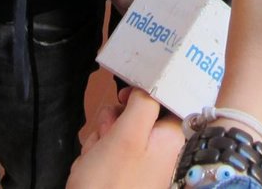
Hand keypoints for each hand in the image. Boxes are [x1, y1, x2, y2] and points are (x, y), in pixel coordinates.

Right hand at [68, 88, 183, 188]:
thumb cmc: (110, 184)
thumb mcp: (128, 135)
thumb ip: (144, 103)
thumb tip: (150, 84)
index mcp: (170, 137)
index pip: (163, 98)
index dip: (140, 93)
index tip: (123, 98)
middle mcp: (161, 150)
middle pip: (135, 115)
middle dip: (112, 122)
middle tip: (106, 135)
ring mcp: (141, 164)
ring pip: (117, 133)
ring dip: (100, 140)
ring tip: (95, 160)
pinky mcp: (124, 176)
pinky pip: (108, 153)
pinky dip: (96, 157)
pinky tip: (91, 169)